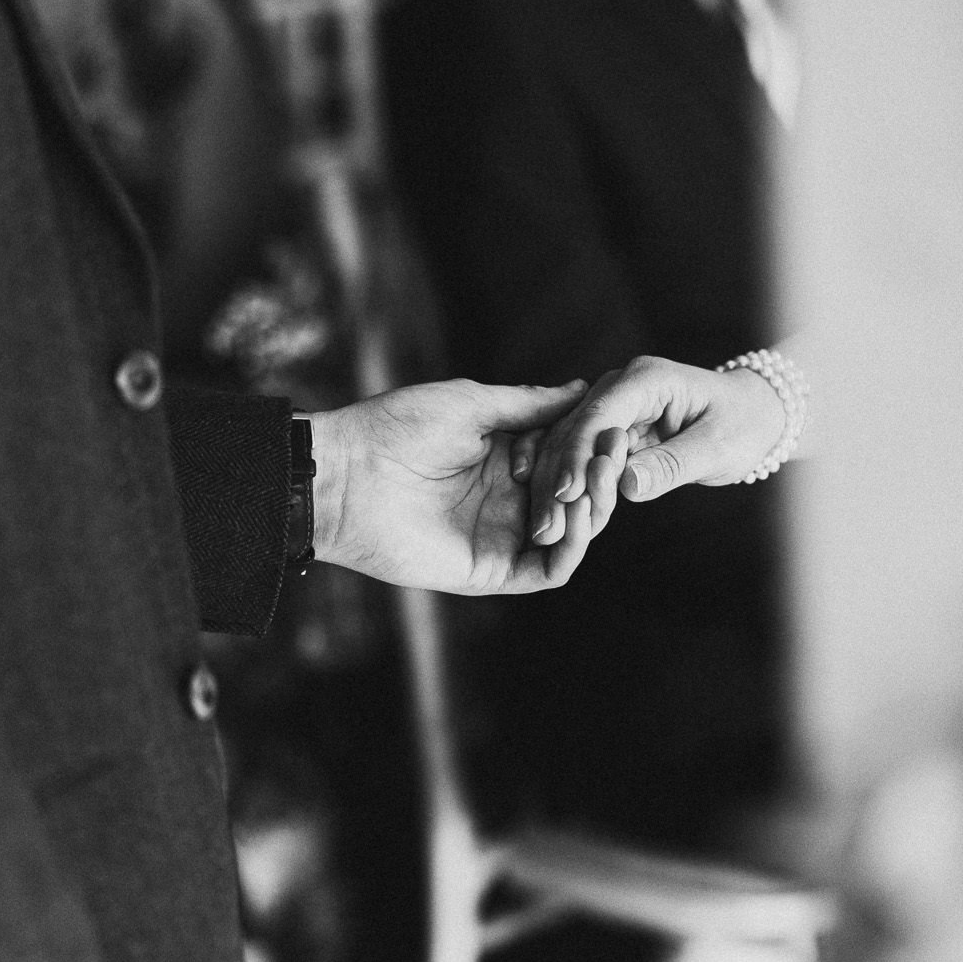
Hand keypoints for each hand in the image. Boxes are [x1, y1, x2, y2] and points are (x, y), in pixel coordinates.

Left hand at [307, 379, 602, 594]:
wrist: (347, 475)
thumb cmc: (396, 428)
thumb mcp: (472, 404)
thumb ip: (529, 405)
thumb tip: (583, 390)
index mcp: (506, 459)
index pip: (569, 456)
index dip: (593, 443)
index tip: (614, 423)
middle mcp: (509, 500)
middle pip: (578, 496)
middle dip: (600, 475)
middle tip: (615, 453)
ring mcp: (503, 537)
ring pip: (572, 534)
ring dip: (594, 508)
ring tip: (599, 479)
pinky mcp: (493, 571)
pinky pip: (549, 569)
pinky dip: (573, 546)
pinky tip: (580, 515)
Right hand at [525, 356, 786, 544]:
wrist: (754, 417)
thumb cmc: (743, 425)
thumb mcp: (716, 448)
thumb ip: (672, 465)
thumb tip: (626, 485)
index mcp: (647, 379)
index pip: (600, 415)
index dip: (578, 455)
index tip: (565, 494)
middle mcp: (620, 388)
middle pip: (574, 431)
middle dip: (557, 477)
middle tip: (547, 526)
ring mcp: (611, 408)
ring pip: (568, 448)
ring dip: (555, 487)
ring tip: (548, 530)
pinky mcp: (610, 432)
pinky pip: (581, 461)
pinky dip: (570, 488)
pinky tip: (559, 518)